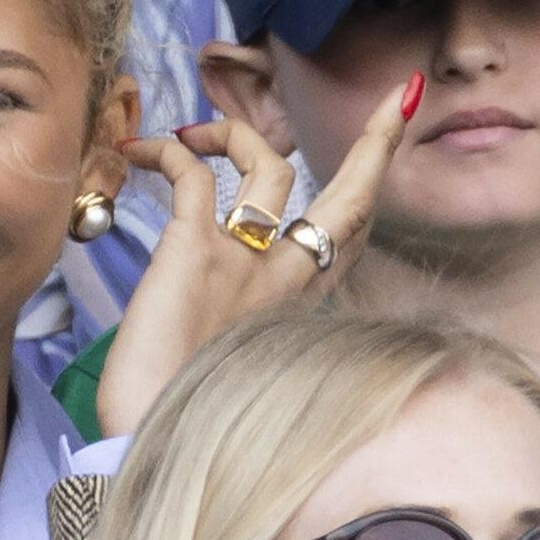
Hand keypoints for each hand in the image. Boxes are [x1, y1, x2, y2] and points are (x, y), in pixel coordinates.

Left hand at [95, 73, 415, 436]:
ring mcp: (245, 262)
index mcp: (298, 309)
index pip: (349, 239)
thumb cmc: (177, 414)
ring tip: (192, 132)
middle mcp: (285, 282)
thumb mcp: (227, 366)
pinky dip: (169, 148)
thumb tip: (212, 315)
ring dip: (235, 131)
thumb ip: (237, 331)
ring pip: (274, 164)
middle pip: (351, 199)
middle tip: (401, 97)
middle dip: (380, 143)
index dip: (371, 191)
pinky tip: (138, 147)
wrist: (150, 442)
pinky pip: (194, 174)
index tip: (391, 150)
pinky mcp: (195, 250)